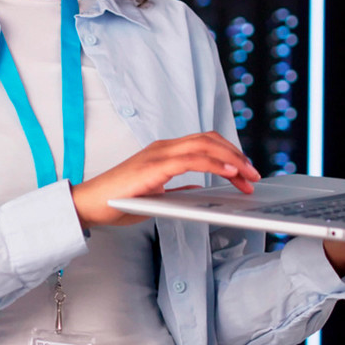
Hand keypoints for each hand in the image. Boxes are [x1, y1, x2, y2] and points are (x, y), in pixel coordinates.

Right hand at [70, 132, 260, 226]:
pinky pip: (192, 159)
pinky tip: (230, 172)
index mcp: (164, 152)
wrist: (90, 204)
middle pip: (209, 140)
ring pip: (205, 145)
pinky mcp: (155, 167)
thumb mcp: (156, 195)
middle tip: (254, 175)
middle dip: (236, 155)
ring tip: (248, 175)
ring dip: (232, 159)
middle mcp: (163, 147)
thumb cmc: (119, 201)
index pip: (204, 143)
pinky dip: (215, 164)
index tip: (245, 172)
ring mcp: (158, 154)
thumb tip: (199, 188)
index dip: (228, 153)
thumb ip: (178, 189)